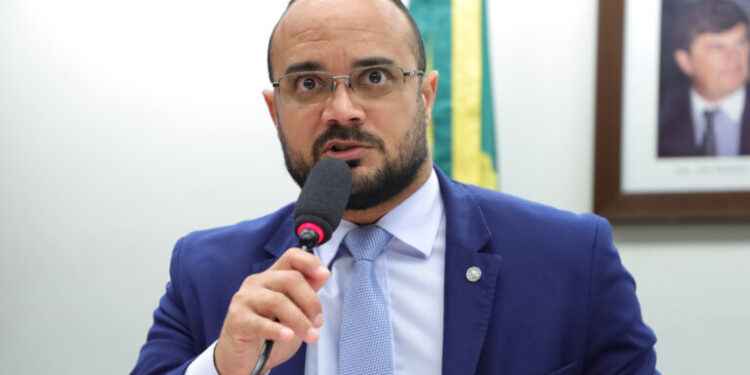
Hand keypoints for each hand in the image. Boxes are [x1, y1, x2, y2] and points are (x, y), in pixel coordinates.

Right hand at [214, 248, 329, 374]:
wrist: (244, 361)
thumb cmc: (269, 335)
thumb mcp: (294, 312)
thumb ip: (305, 294)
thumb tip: (322, 274)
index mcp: (272, 277)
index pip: (291, 257)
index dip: (310, 262)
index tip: (324, 274)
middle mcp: (257, 283)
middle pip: (289, 279)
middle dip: (310, 301)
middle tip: (318, 322)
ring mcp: (244, 299)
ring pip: (277, 301)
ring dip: (299, 320)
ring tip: (311, 336)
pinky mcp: (236, 319)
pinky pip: (260, 322)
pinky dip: (277, 330)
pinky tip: (288, 337)